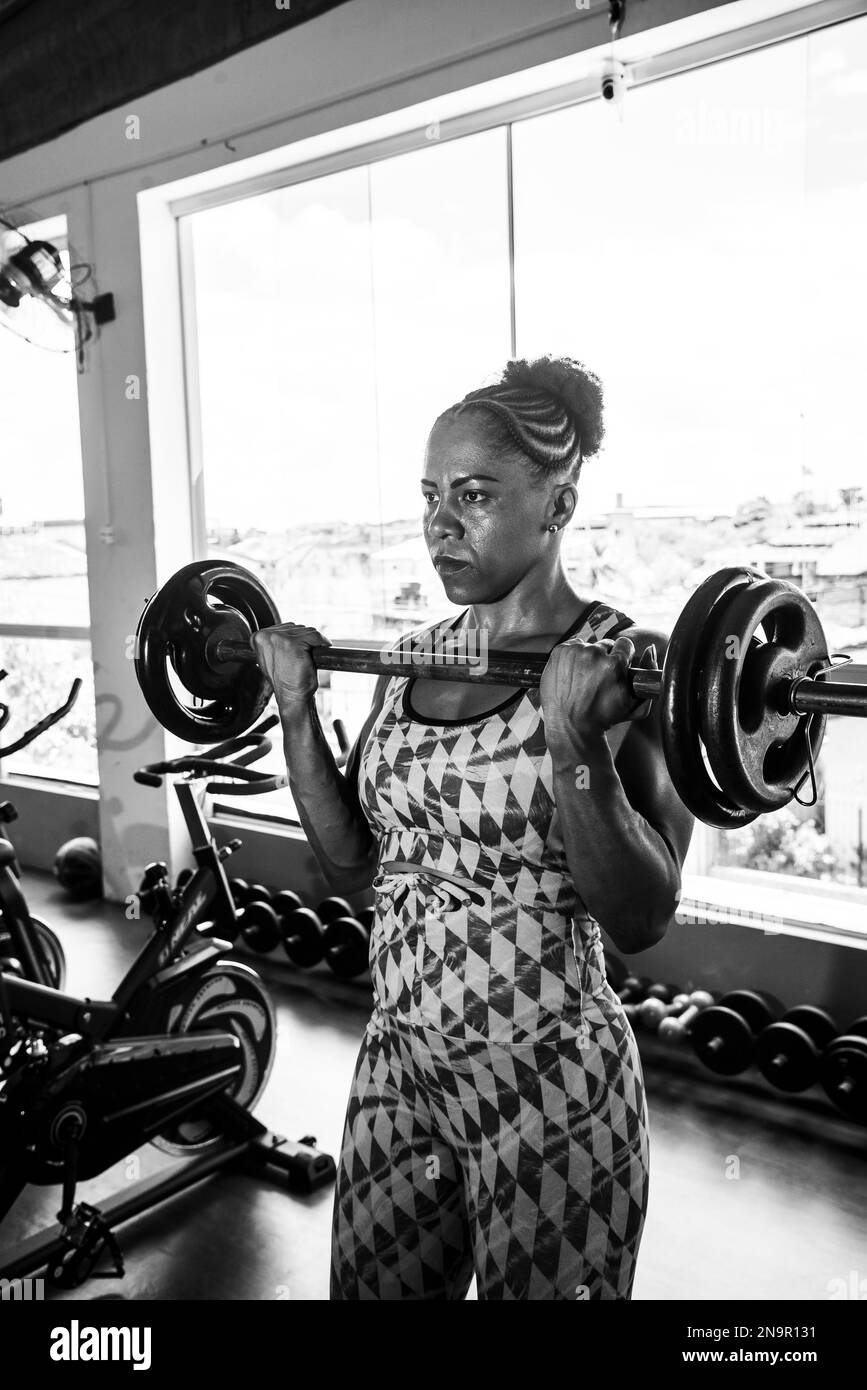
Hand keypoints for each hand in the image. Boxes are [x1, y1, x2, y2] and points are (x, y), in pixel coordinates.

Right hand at [250, 623, 330, 713]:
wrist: (291, 696)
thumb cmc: (285, 680)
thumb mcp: (272, 658)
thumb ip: (275, 643)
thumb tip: (287, 631)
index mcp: (257, 638)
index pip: (284, 628)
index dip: (296, 638)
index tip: (301, 648)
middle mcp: (266, 635)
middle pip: (295, 627)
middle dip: (304, 640)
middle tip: (305, 656)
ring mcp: (279, 639)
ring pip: (306, 630)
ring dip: (313, 642)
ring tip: (309, 657)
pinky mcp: (294, 644)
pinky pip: (314, 635)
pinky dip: (321, 642)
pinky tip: (321, 650)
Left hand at [539, 635, 656, 746]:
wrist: (571, 726)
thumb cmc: (605, 718)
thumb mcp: (636, 703)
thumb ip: (649, 673)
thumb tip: (650, 648)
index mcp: (615, 664)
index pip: (625, 644)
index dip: (622, 656)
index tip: (616, 667)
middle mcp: (594, 654)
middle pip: (605, 644)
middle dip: (604, 658)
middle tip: (598, 676)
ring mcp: (574, 652)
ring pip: (587, 646)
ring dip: (587, 658)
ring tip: (583, 678)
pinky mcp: (560, 652)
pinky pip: (571, 646)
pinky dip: (572, 657)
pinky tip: (572, 674)